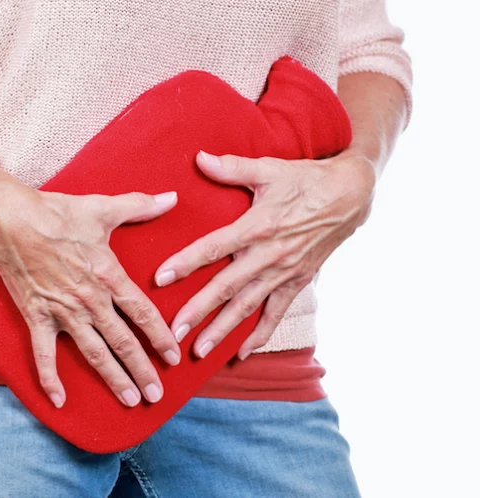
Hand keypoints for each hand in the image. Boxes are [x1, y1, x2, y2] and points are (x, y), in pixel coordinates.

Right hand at [0, 181, 181, 408]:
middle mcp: (90, 300)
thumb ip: (140, 206)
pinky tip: (60, 402)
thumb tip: (172, 198)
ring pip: (94, 353)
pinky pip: (44, 355)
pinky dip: (50, 379)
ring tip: (130, 401)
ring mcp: (63, 312)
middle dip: (142, 370)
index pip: (142, 313)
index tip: (173, 357)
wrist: (10, 220)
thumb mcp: (103, 207)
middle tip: (158, 395)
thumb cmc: (57, 213)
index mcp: (108, 276)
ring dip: (113, 379)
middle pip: (123, 342)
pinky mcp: (37, 317)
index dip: (160, 337)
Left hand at [153, 150, 375, 359]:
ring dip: (223, 330)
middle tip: (173, 332)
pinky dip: (260, 335)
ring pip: (248, 307)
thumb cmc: (306, 179)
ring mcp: (284, 273)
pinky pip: (276, 314)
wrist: (351, 196)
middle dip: (199, 311)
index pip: (214, 248)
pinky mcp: (297, 282)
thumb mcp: (270, 168)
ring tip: (199, 351)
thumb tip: (198, 158)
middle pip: (227, 287)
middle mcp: (269, 255)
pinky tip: (241, 353)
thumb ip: (233, 167)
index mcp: (258, 226)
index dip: (186, 263)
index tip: (161, 279)